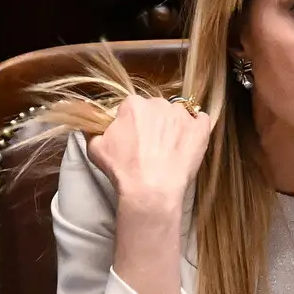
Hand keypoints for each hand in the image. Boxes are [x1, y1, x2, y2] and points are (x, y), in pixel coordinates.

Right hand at [86, 94, 211, 211]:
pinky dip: (196, 128)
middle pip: (155, 109)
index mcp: (133, 105)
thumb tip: (93, 124)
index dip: (133, 123)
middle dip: (153, 123)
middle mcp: (158, 104)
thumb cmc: (123, 170)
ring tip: (169, 148)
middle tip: (150, 146)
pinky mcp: (200, 128)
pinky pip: (201, 119)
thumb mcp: (95, 148)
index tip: (134, 138)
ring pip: (177, 114)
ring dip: (174, 126)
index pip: (132, 107)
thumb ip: (93, 130)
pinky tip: (189, 142)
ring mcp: (182, 115)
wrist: (151, 190)